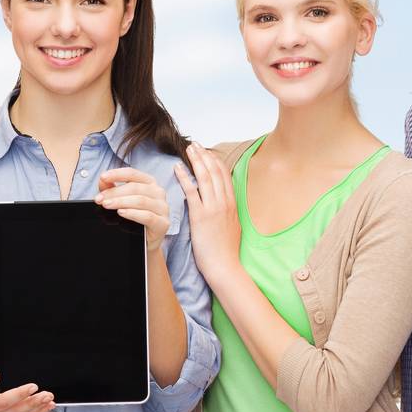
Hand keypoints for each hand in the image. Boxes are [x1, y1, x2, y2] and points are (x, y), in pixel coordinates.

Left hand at [96, 167, 171, 251]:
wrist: (145, 241)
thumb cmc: (134, 218)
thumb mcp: (121, 200)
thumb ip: (112, 188)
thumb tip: (103, 181)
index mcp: (149, 183)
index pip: (132, 174)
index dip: (117, 174)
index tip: (103, 177)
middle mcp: (158, 192)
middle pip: (134, 187)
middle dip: (114, 192)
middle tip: (100, 198)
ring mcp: (162, 208)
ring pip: (140, 200)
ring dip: (121, 202)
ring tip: (106, 205)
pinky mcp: (163, 223)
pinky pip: (147, 216)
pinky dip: (132, 213)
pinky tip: (121, 213)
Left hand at [174, 142, 240, 283]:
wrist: (225, 266)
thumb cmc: (226, 251)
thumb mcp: (233, 226)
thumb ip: (228, 212)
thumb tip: (223, 204)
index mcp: (232, 204)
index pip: (225, 176)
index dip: (215, 161)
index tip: (207, 151)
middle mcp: (224, 203)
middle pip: (215, 172)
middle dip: (205, 156)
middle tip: (196, 144)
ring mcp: (213, 208)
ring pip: (205, 178)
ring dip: (196, 161)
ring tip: (188, 149)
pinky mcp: (200, 216)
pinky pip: (192, 192)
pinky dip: (184, 177)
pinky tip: (177, 168)